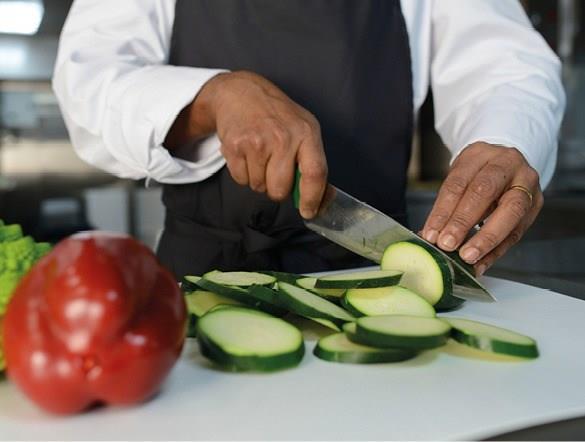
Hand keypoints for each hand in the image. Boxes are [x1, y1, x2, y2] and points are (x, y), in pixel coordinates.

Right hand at [165, 71, 326, 218]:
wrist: (241, 93)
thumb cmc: (277, 116)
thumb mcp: (304, 130)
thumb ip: (314, 163)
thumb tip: (323, 198)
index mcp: (306, 133)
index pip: (315, 174)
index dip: (312, 198)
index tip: (309, 211)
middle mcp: (283, 137)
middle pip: (280, 189)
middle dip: (277, 189)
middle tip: (275, 171)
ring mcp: (257, 141)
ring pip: (259, 187)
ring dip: (259, 179)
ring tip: (260, 156)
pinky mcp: (235, 146)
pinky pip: (241, 179)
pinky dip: (243, 173)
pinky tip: (246, 153)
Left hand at [421, 142, 542, 275]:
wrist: (506, 164)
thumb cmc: (477, 174)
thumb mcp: (459, 178)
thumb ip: (447, 205)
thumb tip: (430, 236)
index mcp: (480, 153)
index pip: (458, 183)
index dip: (443, 211)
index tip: (431, 234)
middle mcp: (507, 163)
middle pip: (484, 191)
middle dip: (463, 221)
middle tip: (447, 244)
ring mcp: (526, 182)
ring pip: (510, 210)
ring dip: (486, 238)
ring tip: (467, 257)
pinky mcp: (536, 203)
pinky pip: (517, 231)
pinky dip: (496, 250)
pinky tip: (481, 263)